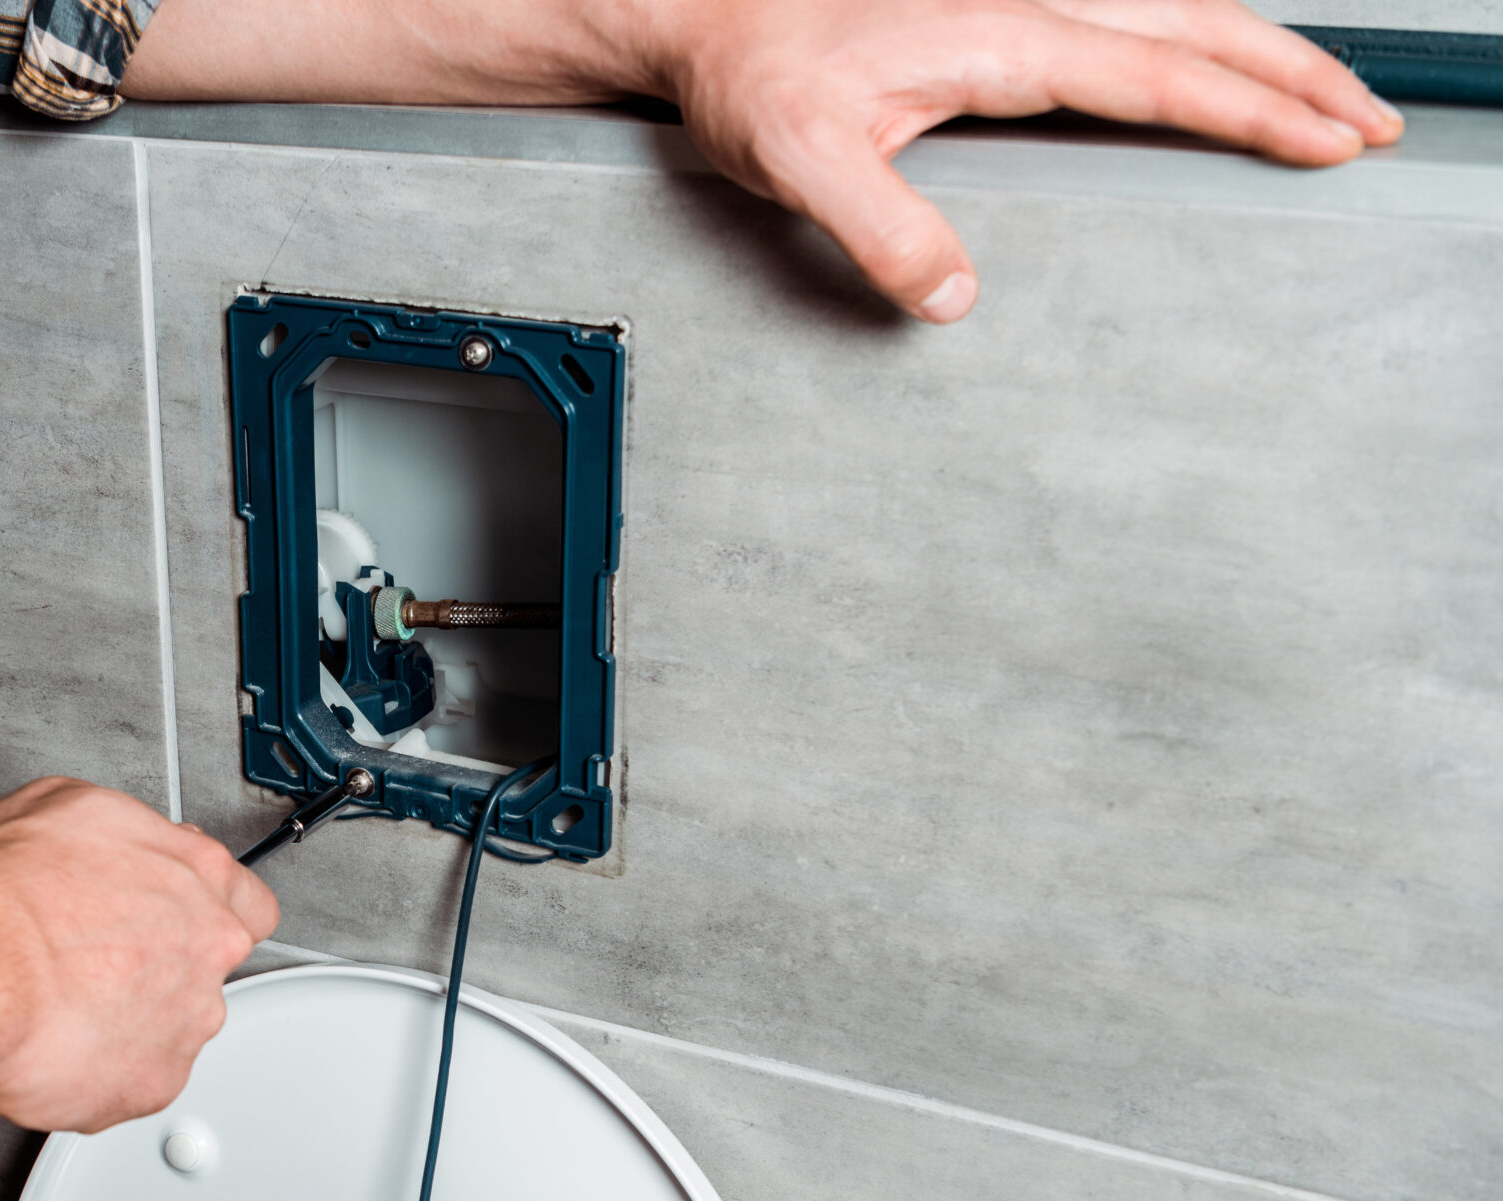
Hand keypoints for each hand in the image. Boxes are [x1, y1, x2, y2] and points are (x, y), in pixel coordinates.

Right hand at [0, 778, 277, 1132]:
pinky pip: (133, 1083)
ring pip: (171, 1029)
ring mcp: (185, 1023)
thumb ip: (123, 839)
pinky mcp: (151, 1085)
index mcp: (198, 876)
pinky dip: (98, 1073)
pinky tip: (54, 1046)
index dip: (207, 911)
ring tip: (62, 1009)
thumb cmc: (2, 888)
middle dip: (159, 969)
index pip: (249, 903)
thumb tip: (116, 851)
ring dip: (129, 1023)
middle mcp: (206, 951)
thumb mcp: (67, 807)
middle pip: (206, 969)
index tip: (179, 919)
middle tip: (94, 965)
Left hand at [626, 0, 1402, 319]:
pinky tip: (1209, 55)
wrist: (700, 13)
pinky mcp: (991, 4)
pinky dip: (1192, 29)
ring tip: (1326, 90)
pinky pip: (1126, 7)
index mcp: (999, 35)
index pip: (1160, 77)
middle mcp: (1022, 0)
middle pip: (1196, 26)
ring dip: (1256, 45)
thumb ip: (877, 227)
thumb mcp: (797, 162)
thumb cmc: (748, 76)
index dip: (1255, 111)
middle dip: (1296, 72)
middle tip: (1373, 121)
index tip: (1330, 143)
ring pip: (1171, 6)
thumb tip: (952, 296)